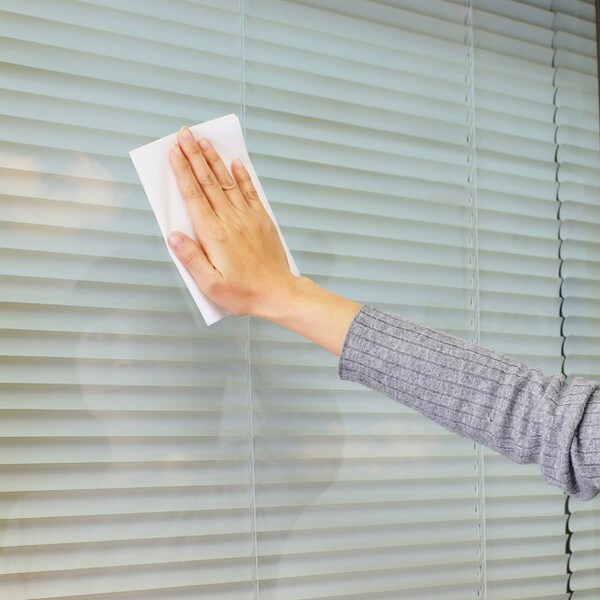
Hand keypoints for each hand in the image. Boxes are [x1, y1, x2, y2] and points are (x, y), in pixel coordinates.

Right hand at [167, 126, 298, 316]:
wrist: (278, 293)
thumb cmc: (243, 292)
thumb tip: (173, 235)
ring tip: (204, 141)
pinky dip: (243, 176)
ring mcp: (248, 218)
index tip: (174, 151)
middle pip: (208, 182)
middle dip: (194, 156)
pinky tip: (236, 163)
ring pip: (227, 182)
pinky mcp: (262, 220)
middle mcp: (230, 220)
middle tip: (184, 134)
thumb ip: (190, 257)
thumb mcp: (209, 283)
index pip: (193, 195)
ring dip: (214, 160)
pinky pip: (251, 192)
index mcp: (214, 234)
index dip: (182, 171)